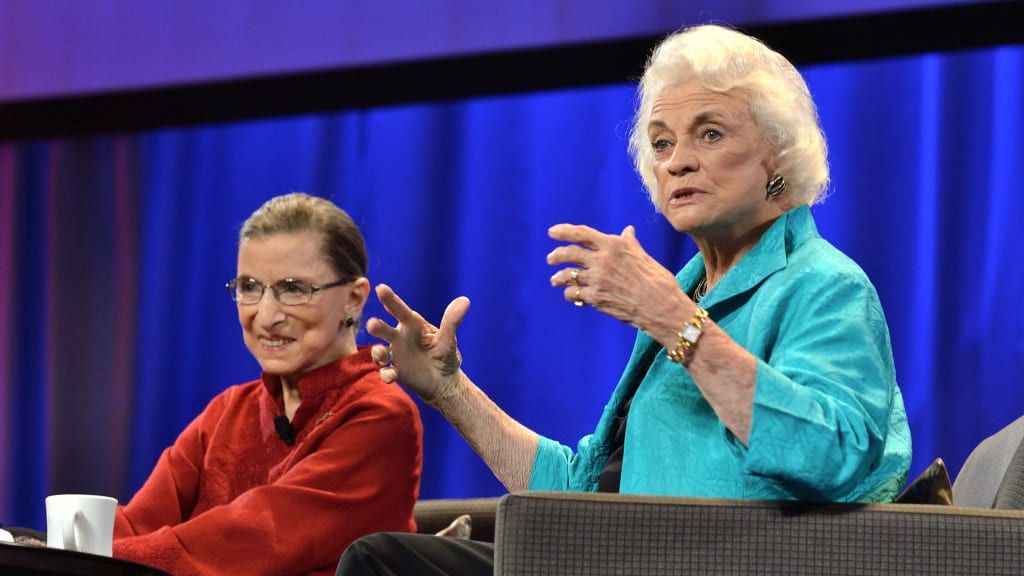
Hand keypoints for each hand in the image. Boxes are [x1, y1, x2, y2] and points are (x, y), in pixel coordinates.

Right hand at [366, 284, 469, 404]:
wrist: (445, 380)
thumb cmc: (445, 355)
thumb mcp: (449, 339)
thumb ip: (452, 321)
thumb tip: (465, 300)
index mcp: (412, 325)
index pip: (400, 310)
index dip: (390, 300)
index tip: (381, 288)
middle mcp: (400, 338)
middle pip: (384, 330)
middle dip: (377, 327)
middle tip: (372, 324)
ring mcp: (396, 355)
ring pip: (380, 352)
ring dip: (377, 352)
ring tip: (381, 353)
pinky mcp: (396, 372)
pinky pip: (386, 373)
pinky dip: (386, 374)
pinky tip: (391, 376)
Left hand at [547, 224, 689, 332]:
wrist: (662, 307)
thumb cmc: (658, 280)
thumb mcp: (643, 256)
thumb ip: (629, 243)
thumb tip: (628, 230)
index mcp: (613, 245)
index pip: (581, 234)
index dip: (564, 231)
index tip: (552, 232)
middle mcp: (602, 260)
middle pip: (569, 253)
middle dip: (556, 255)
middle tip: (550, 259)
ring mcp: (597, 280)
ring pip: (567, 275)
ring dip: (558, 278)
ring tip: (555, 280)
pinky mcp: (596, 298)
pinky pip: (574, 293)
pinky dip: (570, 294)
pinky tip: (573, 295)